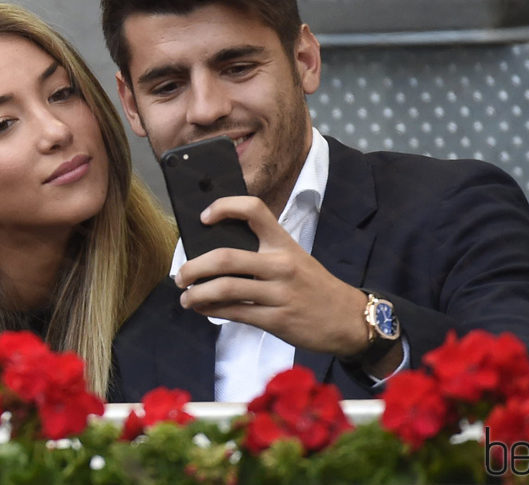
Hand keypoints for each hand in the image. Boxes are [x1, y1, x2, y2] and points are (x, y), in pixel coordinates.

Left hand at [175, 195, 370, 356]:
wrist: (348, 319)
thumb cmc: (314, 286)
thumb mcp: (295, 259)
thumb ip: (262, 253)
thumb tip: (215, 255)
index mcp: (284, 242)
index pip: (254, 210)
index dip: (225, 207)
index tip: (204, 217)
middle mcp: (281, 264)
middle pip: (225, 258)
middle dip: (194, 267)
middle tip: (180, 275)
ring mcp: (279, 293)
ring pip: (224, 289)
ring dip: (196, 294)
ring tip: (186, 297)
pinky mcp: (277, 320)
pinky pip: (235, 313)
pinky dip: (212, 311)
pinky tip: (204, 310)